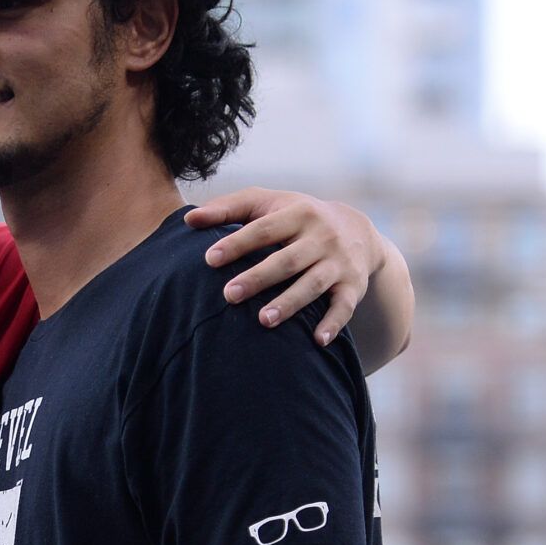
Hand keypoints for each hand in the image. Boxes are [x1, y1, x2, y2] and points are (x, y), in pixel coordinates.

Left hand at [184, 188, 389, 344]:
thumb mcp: (268, 203)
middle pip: (287, 259)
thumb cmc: (296, 217)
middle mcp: (321, 237)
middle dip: (259, 277)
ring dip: (290, 303)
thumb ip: (229, 209)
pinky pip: (344, 306)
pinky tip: (317, 341)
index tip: (209, 260)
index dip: (238, 243)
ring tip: (264, 320)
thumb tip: (188, 220)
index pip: (264, 229)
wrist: (357, 229)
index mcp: (298, 213)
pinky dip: (333, 324)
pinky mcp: (353, 286)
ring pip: (313, 283)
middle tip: (229, 295)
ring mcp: (338, 263)